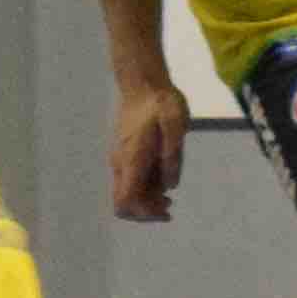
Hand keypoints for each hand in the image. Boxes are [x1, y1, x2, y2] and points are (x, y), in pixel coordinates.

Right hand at [107, 77, 187, 221]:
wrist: (143, 84)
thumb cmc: (161, 102)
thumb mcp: (176, 124)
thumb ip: (173, 155)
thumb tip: (171, 185)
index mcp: (132, 158)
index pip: (126, 200)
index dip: (145, 213)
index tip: (168, 209)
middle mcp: (121, 163)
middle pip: (123, 203)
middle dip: (146, 212)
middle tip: (170, 207)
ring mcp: (121, 160)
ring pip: (126, 194)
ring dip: (146, 202)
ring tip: (169, 197)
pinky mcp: (125, 156)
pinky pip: (130, 182)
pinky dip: (145, 190)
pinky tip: (163, 182)